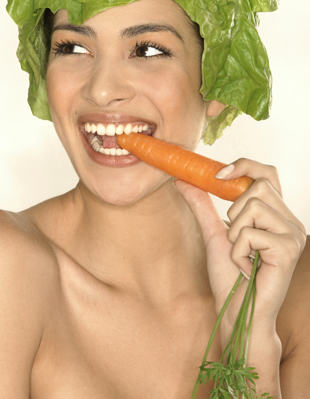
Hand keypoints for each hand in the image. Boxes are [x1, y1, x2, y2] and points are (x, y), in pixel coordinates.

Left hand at [175, 158, 305, 328]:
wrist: (237, 311)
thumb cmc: (230, 276)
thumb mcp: (214, 232)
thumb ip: (202, 204)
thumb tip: (183, 179)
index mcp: (277, 214)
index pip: (267, 173)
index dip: (245, 165)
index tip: (218, 174)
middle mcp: (290, 221)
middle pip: (259, 185)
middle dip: (235, 211)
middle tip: (235, 238)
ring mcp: (293, 235)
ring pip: (253, 206)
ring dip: (235, 233)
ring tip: (242, 256)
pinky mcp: (289, 249)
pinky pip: (250, 233)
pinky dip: (238, 251)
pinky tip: (246, 269)